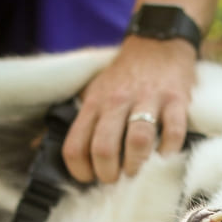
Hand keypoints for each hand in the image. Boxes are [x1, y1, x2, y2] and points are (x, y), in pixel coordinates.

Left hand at [62, 35, 197, 183]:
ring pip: (137, 142)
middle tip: (116, 178)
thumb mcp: (93, 91)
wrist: (158, 43)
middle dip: (109, 174)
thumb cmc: (123, 77)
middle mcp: (117, 101)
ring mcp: (148, 100)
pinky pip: (174, 132)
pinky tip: (164, 156)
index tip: (90, 177)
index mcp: (94, 103)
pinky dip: (169, 151)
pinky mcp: (175, 100)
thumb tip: (47, 149)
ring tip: (137, 171)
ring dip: (136, 166)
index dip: (80, 171)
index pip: (75, 146)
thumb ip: (78, 120)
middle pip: (104, 148)